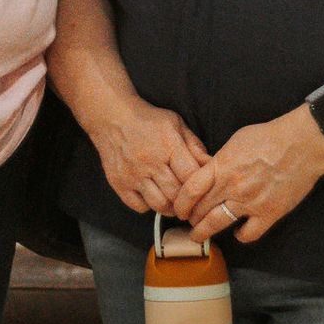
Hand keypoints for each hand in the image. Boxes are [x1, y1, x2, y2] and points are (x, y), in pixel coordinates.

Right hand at [92, 98, 209, 214]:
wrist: (112, 117)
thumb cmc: (148, 120)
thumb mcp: (176, 124)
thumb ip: (194, 146)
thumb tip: (211, 166)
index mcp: (168, 145)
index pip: (191, 177)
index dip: (199, 187)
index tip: (201, 189)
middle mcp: (150, 162)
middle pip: (177, 195)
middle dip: (186, 201)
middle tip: (190, 201)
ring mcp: (133, 175)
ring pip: (159, 205)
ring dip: (170, 207)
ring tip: (173, 201)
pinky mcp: (119, 183)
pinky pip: (140, 207)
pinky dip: (149, 205)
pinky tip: (152, 195)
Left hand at [176, 109, 323, 244]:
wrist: (302, 144)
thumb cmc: (270, 137)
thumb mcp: (236, 140)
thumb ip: (220, 159)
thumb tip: (209, 171)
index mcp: (222, 166)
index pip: (190, 190)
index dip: (180, 202)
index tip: (178, 208)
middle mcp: (232, 186)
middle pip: (200, 209)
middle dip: (191, 218)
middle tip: (189, 221)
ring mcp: (250, 202)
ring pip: (217, 224)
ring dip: (204, 232)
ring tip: (199, 236)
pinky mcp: (269, 213)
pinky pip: (249, 234)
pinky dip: (241, 236)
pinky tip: (238, 232)